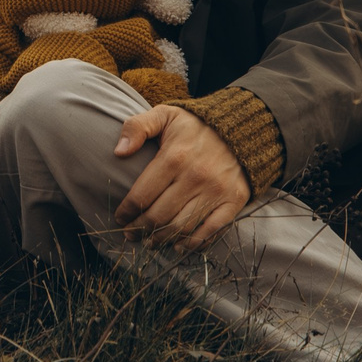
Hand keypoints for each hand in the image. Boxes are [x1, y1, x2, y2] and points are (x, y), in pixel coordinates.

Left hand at [113, 104, 249, 249]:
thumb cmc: (195, 126)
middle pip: (159, 216)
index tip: (120, 217)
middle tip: (130, 234)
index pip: (141, 196)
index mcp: (174, 157)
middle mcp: (195, 177)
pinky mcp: (233, 201)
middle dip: (139, 230)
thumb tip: (119, 152)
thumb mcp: (164, 115)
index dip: (126, 212)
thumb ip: (137, 127)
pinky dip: (193, 244)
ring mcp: (216, 191)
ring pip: (181, 227)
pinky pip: (210, 230)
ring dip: (161, 240)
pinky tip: (179, 246)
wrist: (242, 127)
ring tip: (149, 241)